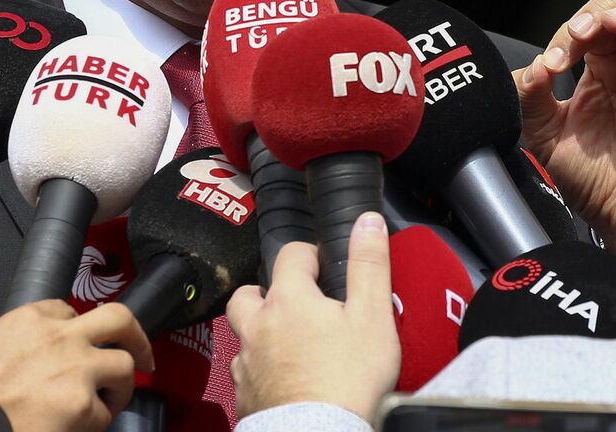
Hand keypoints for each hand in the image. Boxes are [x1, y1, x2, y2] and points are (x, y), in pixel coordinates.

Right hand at [0, 300, 152, 431]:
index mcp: (28, 321)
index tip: (80, 342)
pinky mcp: (84, 405)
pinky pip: (106, 413)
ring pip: (124, 365)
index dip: (77, 328)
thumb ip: (1, 340)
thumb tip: (4, 350)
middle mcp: (59, 337)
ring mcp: (76, 368)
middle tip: (142, 353)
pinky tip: (80, 428)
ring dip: (119, 386)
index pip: (67, 310)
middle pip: (118, 319)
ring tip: (107, 402)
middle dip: (135, 336)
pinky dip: (97, 422)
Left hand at [227, 212, 398, 421]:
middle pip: (249, 293)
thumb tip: (367, 222)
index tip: (324, 265)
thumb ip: (369, 266)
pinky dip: (260, 368)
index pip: (290, 254)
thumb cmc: (348, 380)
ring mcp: (247, 361)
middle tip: (298, 302)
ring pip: (243, 333)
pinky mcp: (245, 394)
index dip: (310, 253)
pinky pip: (245, 371)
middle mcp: (258, 326)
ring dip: (260, 330)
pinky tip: (283, 376)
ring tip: (289, 340)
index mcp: (288, 299)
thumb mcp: (372, 315)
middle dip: (269, 291)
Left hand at [516, 0, 615, 267]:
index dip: (572, 28)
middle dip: (605, 7)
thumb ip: (532, 99)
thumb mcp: (545, 137)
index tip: (552, 62)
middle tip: (580, 32)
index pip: (596, 20)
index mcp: (604, 66)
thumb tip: (532, 67)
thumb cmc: (591, 179)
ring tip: (611, 25)